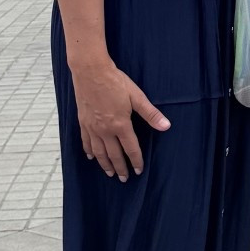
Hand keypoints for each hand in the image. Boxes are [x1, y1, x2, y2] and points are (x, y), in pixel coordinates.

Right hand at [70, 57, 169, 179]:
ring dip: (105, 164)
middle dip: (120, 168)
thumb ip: (150, 114)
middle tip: (124, 178)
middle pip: (114, 155)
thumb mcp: (136, 96)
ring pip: (98, 152)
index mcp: (120, 125)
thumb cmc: (115, 82)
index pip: (130, 149)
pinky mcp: (83, 122)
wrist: (91, 71)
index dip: (136, 161)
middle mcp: (105, 130)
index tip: (139, 170)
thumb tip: (166, 126)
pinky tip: (91, 157)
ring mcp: (92, 127)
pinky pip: (85, 141)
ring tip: (109, 173)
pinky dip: (89, 151)